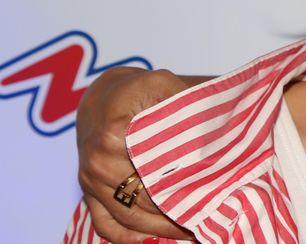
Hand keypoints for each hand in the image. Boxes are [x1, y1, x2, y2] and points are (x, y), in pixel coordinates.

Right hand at [77, 67, 206, 242]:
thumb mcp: (161, 84)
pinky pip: (107, 226)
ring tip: (193, 227)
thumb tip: (208, 133)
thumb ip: (181, 103)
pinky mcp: (88, 193)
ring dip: (161, 228)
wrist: (103, 95)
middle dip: (177, 210)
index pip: (154, 173)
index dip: (183, 184)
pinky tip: (159, 235)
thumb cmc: (136, 89)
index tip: (209, 191)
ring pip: (129, 218)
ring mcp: (90, 182)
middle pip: (143, 200)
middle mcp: (97, 163)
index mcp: (113, 136)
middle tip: (208, 213)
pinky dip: (132, 236)